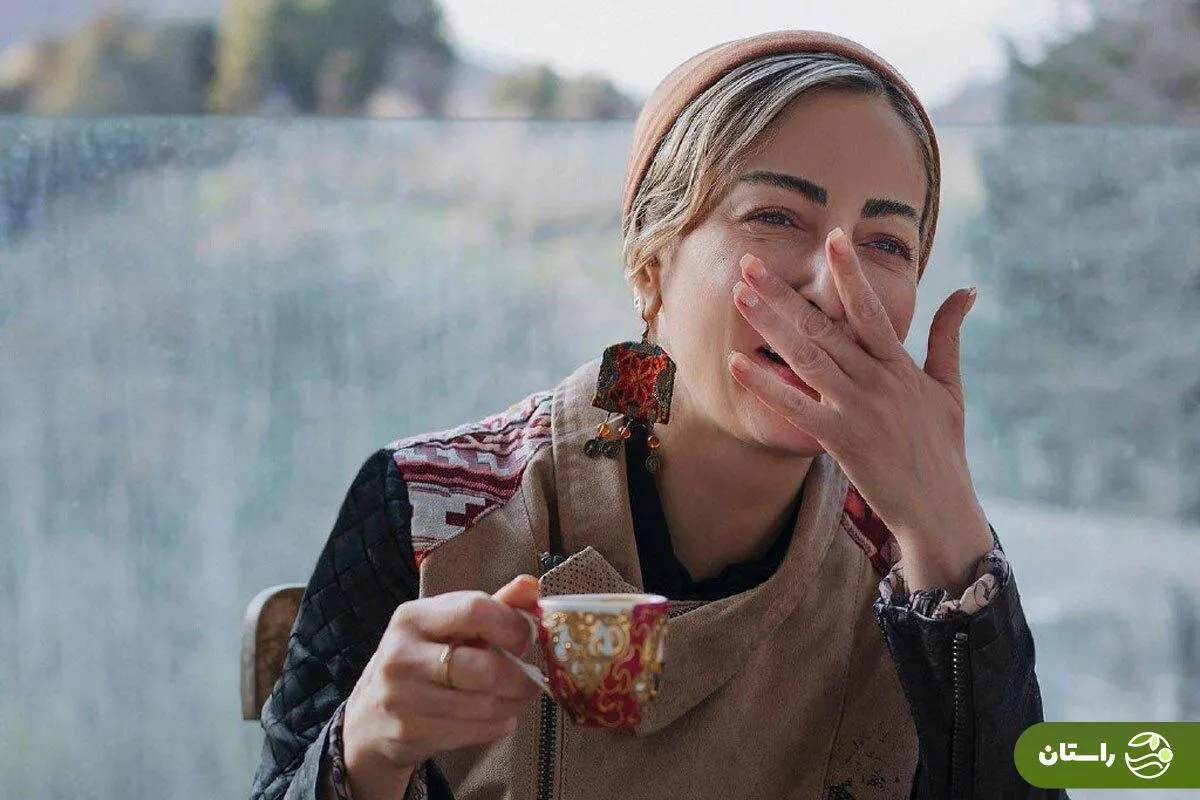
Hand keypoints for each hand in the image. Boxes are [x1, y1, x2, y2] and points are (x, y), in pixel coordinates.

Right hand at [342, 575, 542, 785]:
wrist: (369, 717)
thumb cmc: (419, 660)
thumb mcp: (445, 626)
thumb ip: (491, 605)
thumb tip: (532, 585)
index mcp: (412, 618)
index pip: (474, 610)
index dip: (512, 625)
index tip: (528, 637)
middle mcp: (402, 656)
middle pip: (483, 668)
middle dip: (520, 677)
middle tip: (534, 679)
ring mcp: (403, 698)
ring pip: (482, 705)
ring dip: (513, 704)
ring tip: (521, 697)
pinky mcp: (410, 733)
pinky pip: (472, 731)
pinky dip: (497, 725)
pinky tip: (502, 717)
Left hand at [727, 227, 991, 588]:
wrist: (939, 507)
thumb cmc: (943, 448)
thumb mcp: (950, 388)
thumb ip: (948, 336)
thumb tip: (966, 289)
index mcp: (900, 366)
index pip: (871, 310)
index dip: (850, 273)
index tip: (831, 238)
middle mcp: (877, 381)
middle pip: (825, 327)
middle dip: (786, 293)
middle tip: (751, 262)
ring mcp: (858, 409)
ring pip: (806, 358)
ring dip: (770, 326)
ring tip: (741, 296)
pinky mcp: (840, 440)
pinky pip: (795, 408)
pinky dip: (765, 386)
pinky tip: (737, 364)